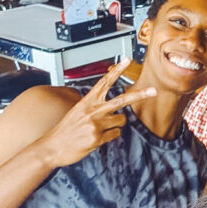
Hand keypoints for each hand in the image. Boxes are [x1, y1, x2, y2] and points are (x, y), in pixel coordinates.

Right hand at [37, 59, 155, 168]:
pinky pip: (115, 135)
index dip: (117, 70)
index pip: (104, 81)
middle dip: (140, 95)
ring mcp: (96, 124)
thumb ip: (95, 107)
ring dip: (115, 125)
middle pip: (123, 100)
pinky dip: (109, 137)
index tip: (127, 60)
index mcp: (87, 101)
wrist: (52, 147)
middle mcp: (93, 110)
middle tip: (154, 90)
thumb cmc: (66, 130)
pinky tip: (96, 138)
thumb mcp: (78, 112)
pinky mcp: (98, 137)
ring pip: (121, 121)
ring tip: (99, 129)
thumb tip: (114, 110)